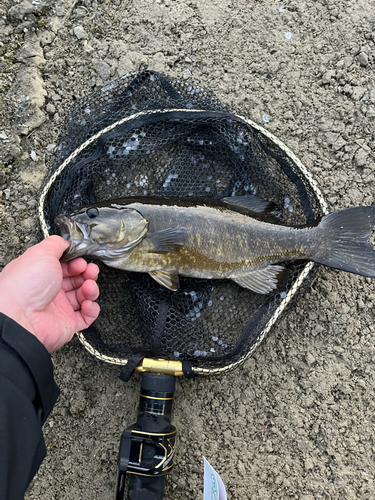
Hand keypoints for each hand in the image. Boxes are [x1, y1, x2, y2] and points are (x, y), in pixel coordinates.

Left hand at [0, 236, 99, 351]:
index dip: (77, 262)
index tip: (80, 261)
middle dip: (88, 274)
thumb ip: (56, 244)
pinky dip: (92, 309)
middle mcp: (50, 290)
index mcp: (42, 274)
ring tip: (89, 287)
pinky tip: (88, 303)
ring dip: (91, 289)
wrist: (21, 317)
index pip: (66, 266)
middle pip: (77, 280)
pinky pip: (86, 316)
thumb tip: (66, 242)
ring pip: (84, 296)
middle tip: (89, 271)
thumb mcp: (41, 253)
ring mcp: (60, 308)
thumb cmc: (26, 285)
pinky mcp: (68, 323)